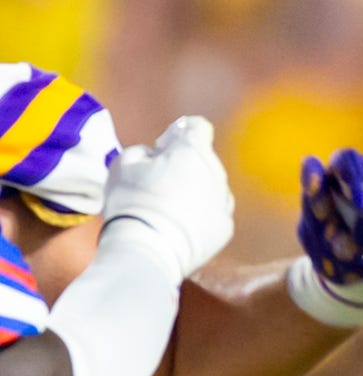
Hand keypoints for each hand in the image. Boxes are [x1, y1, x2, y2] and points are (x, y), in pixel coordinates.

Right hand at [102, 117, 234, 278]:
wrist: (148, 248)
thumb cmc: (131, 200)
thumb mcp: (124, 162)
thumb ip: (146, 150)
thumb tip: (158, 154)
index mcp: (193, 151)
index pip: (198, 127)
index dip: (181, 132)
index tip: (165, 146)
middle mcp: (216, 173)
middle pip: (204, 159)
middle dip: (186, 163)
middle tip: (158, 180)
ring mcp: (224, 202)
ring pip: (212, 186)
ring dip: (196, 189)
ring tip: (168, 206)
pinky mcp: (225, 228)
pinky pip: (214, 212)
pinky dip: (201, 214)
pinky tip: (179, 224)